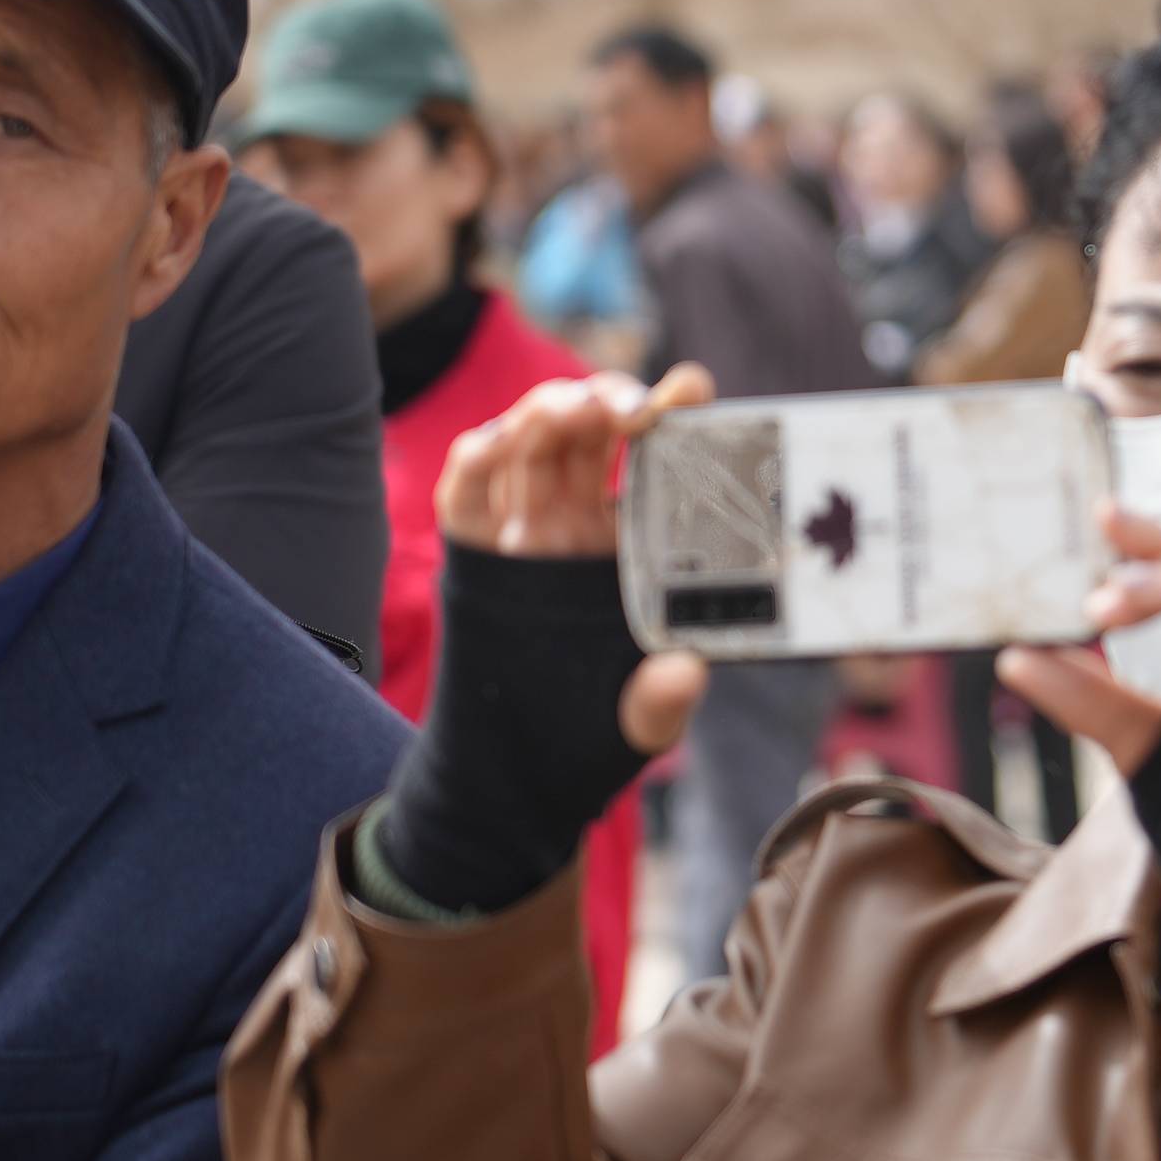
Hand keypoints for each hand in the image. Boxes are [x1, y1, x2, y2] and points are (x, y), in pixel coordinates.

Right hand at [435, 362, 713, 754]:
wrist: (515, 773)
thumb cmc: (590, 733)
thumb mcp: (641, 722)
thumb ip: (663, 699)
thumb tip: (686, 674)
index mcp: (630, 544)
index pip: (654, 461)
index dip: (672, 413)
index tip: (694, 388)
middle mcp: (576, 524)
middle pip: (590, 431)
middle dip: (610, 398)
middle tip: (634, 407)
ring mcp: (521, 529)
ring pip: (531, 442)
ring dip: (550, 412)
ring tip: (577, 410)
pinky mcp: (471, 550)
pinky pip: (467, 488)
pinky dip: (478, 455)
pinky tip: (499, 439)